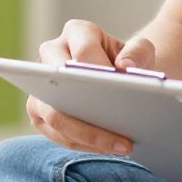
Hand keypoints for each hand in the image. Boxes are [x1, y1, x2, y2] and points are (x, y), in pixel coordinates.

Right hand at [24, 19, 156, 154]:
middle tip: (123, 134)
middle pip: (59, 86)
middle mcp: (52, 53)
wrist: (119, 75)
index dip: (101, 73)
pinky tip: (109, 149)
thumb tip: (125, 67)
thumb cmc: (129, 61)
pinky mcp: (39, 110)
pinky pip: (55, 133)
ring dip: (88, 136)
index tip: (123, 92)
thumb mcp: (142, 51)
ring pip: (54, 115)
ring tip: (122, 147)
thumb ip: (139, 51)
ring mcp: (40, 83)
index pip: (83, 52)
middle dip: (89, 113)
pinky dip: (82, 144)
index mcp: (77, 32)